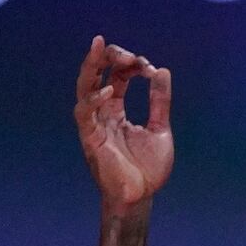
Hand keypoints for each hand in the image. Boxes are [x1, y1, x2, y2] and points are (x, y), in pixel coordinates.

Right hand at [74, 36, 173, 209]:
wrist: (142, 196)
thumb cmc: (148, 168)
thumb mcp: (160, 128)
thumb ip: (160, 101)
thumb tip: (162, 71)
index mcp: (117, 111)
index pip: (117, 77)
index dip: (131, 65)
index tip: (149, 67)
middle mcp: (102, 114)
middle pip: (96, 75)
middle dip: (108, 58)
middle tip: (126, 53)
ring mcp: (94, 124)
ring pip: (84, 88)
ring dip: (92, 67)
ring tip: (103, 49)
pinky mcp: (90, 138)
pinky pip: (84, 114)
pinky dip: (94, 100)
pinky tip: (109, 90)